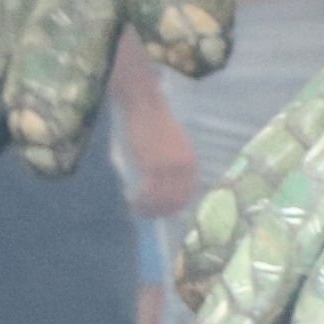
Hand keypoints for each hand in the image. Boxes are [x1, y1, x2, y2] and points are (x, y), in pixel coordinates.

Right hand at [119, 102, 196, 219]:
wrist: (146, 108)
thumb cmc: (155, 125)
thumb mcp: (173, 147)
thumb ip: (173, 166)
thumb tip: (164, 186)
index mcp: (191, 162)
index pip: (188, 192)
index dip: (176, 205)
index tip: (164, 211)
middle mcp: (184, 168)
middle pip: (177, 199)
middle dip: (162, 211)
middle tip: (147, 215)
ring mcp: (169, 168)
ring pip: (162, 199)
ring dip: (149, 209)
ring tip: (137, 210)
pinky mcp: (153, 166)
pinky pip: (149, 192)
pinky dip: (140, 201)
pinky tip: (132, 203)